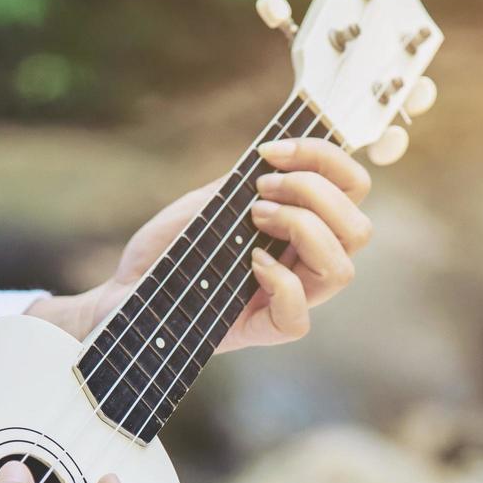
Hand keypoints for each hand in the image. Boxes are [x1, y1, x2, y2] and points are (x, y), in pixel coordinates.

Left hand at [29, 138, 371, 351]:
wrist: (124, 292)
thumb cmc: (166, 247)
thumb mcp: (209, 200)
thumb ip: (249, 182)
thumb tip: (282, 159)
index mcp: (303, 226)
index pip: (352, 190)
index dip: (328, 159)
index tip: (271, 151)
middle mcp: (305, 263)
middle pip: (359, 229)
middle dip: (314, 192)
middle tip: (261, 189)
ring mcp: (289, 299)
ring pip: (341, 270)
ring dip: (303, 228)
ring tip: (255, 217)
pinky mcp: (263, 331)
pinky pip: (298, 318)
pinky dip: (281, 283)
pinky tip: (250, 263)